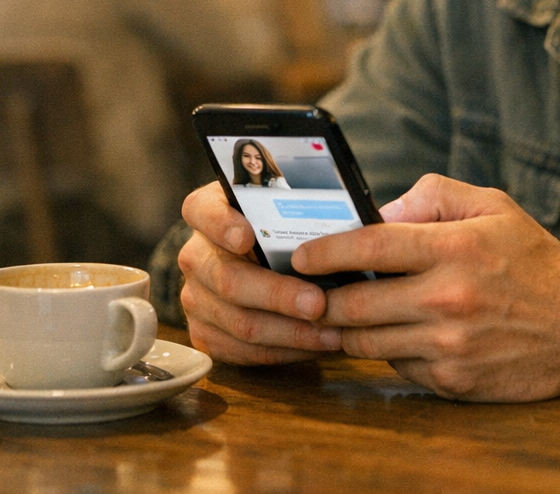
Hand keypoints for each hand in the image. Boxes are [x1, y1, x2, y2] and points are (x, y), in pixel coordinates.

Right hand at [177, 183, 344, 364]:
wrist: (259, 262)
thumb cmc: (282, 229)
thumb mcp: (287, 207)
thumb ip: (307, 208)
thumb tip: (364, 217)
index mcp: (208, 212)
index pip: (202, 212)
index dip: (221, 226)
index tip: (247, 238)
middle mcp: (195, 256)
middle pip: (229, 279)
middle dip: (277, 295)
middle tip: (317, 303)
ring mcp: (195, 297)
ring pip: (240, 322)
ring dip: (290, 332)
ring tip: (331, 332)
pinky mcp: (205, 333)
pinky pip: (243, 351)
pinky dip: (284, 351)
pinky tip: (316, 345)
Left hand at [298, 174, 559, 400]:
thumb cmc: (535, 262)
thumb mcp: (494, 207)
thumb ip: (434, 197)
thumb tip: (381, 213)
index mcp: (457, 248)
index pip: (371, 247)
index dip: (325, 250)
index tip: (301, 254)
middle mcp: (450, 299)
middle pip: (355, 303)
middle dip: (322, 298)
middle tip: (307, 291)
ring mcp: (449, 345)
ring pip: (366, 341)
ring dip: (345, 328)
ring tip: (336, 313)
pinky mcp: (452, 381)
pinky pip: (396, 366)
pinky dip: (386, 350)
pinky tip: (391, 333)